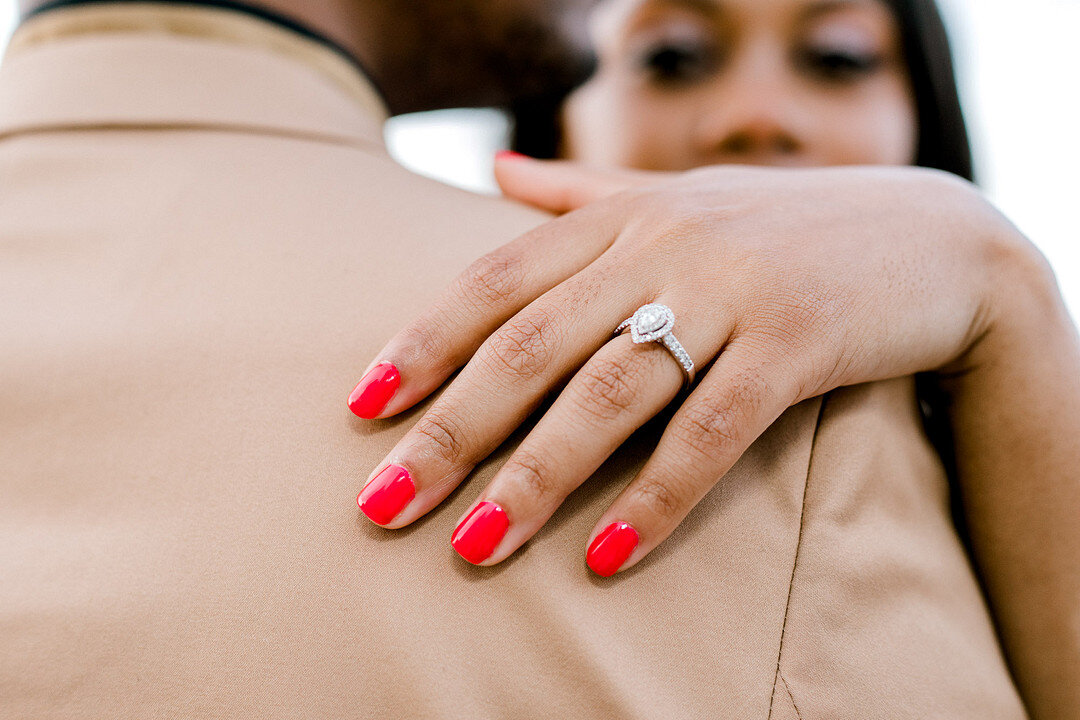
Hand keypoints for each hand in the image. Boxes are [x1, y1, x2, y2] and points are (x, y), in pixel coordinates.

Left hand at [347, 157, 1021, 575]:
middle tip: (381, 505)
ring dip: (535, 478)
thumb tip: (493, 169)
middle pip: (530, 346)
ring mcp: (730, 293)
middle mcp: (662, 247)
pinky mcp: (795, 342)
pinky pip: (712, 431)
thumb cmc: (784, 226)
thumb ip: (581, 191)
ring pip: (609, 393)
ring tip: (473, 549)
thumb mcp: (677, 195)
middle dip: (450, 431)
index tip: (361, 408)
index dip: (423, 343)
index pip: (496, 281)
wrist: (936, 237)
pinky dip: (657, 498)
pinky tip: (606, 560)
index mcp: (621, 217)